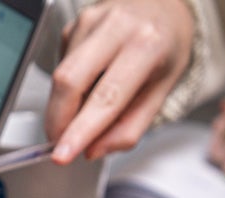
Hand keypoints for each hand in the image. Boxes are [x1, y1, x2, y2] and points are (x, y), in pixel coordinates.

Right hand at [46, 0, 194, 163]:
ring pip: (60, 75)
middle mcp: (116, 27)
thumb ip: (130, 125)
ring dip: (65, 105)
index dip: (80, 130)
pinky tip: (90, 80)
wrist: (163, 3)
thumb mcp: (162, 89)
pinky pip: (62, 65)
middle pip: (69, 81)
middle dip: (58, 120)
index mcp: (147, 45)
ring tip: (87, 107)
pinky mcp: (73, 23)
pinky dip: (71, 86)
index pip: (106, 96)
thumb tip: (93, 149)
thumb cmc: (166, 45)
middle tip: (61, 143)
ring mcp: (90, 20)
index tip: (62, 155)